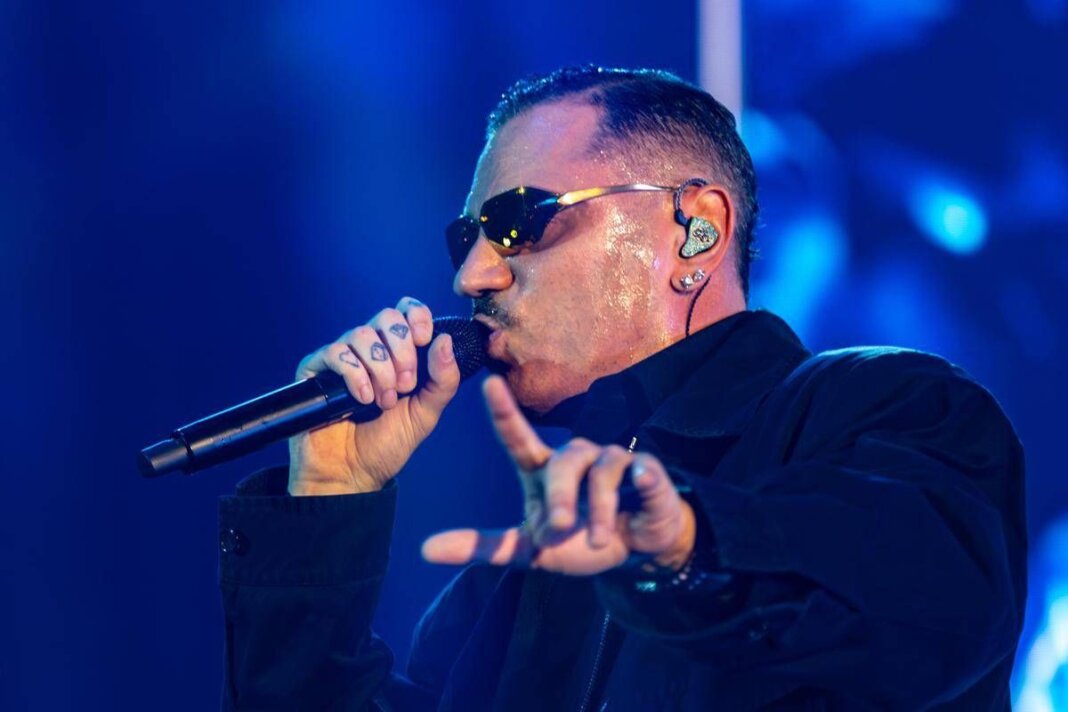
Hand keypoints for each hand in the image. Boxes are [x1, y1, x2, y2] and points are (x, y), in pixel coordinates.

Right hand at [288, 296, 460, 495]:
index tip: (424, 340)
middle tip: (406, 385)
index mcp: (397, 353)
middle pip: (385, 317)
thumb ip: (443, 380)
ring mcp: (341, 358)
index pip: (406, 311)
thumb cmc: (387, 445)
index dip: (417, 317)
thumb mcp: (426, 414)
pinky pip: (335, 353)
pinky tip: (362, 400)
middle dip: (402, 350)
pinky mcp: (314, 371)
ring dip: (379, 369)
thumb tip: (445, 340)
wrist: (351, 475)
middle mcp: (368, 350)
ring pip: (360, 334)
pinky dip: (355, 375)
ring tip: (383, 401)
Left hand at [421, 375, 695, 574]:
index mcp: (543, 471)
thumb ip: (483, 547)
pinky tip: (642, 481)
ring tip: (597, 540)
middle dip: (560, 496)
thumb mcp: (530, 550)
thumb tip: (425, 550)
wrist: (636, 550)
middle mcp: (577, 458)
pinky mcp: (648, 472)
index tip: (488, 383)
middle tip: (558, 528)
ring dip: (598, 510)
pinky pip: (644, 470)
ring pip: (602, 471)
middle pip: (563, 463)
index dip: (504, 411)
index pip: (518, 438)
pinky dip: (644, 479)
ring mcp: (613, 461)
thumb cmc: (578, 543)